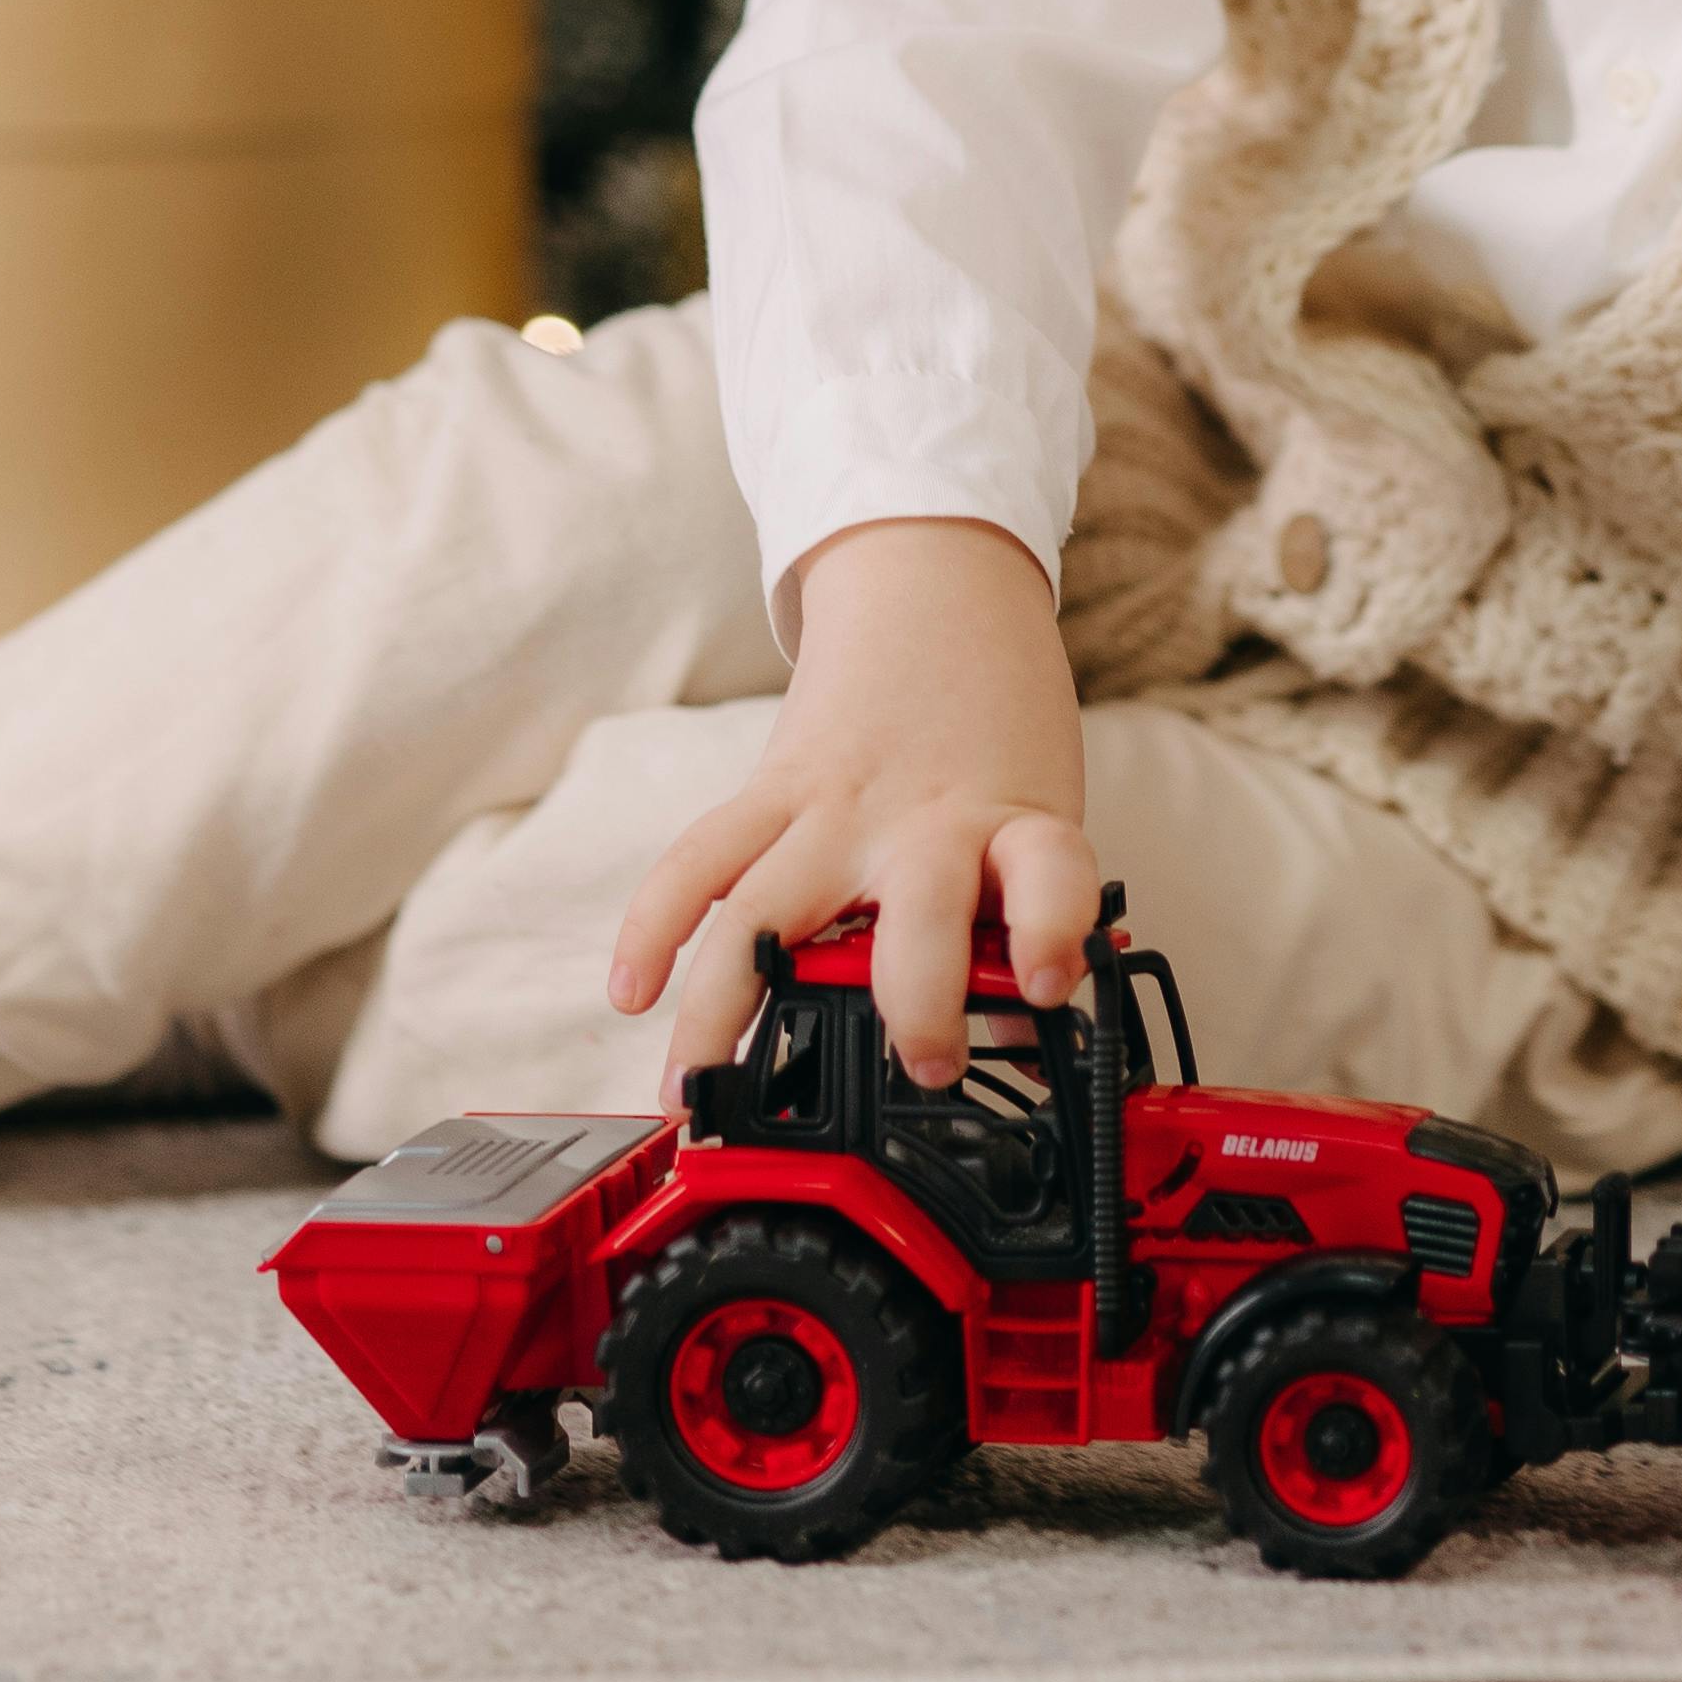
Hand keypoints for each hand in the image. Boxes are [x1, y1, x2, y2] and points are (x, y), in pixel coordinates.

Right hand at [607, 516, 1095, 1095]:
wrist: (941, 589)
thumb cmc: (995, 730)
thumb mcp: (1037, 812)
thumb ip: (1019, 918)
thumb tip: (1005, 1040)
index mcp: (1013, 822)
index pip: (1048, 874)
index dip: (1052, 930)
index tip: (1043, 984)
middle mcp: (922, 821)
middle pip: (914, 920)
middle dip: (914, 1006)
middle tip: (920, 1071)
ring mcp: (836, 807)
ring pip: (766, 912)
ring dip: (729, 1011)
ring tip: (699, 1092)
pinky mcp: (775, 790)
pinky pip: (700, 860)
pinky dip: (655, 926)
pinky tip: (630, 991)